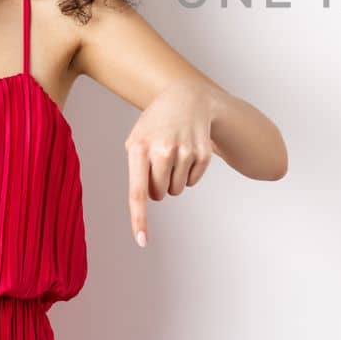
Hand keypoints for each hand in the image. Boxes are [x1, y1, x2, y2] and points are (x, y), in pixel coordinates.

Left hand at [126, 80, 218, 246]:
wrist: (186, 98)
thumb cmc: (155, 124)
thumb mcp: (137, 139)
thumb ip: (136, 170)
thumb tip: (147, 200)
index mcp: (140, 148)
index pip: (138, 191)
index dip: (139, 218)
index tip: (141, 241)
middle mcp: (164, 151)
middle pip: (159, 194)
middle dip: (157, 186)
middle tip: (158, 163)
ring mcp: (186, 152)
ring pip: (177, 190)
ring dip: (173, 180)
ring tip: (173, 154)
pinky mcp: (203, 155)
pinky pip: (192, 182)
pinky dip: (188, 174)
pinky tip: (187, 152)